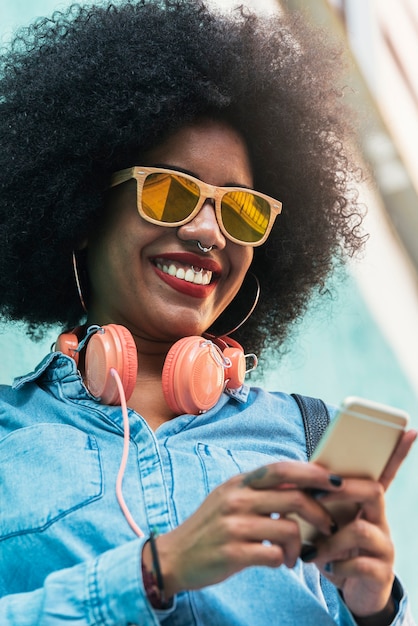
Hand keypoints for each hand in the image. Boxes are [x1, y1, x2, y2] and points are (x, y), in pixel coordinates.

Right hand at [146, 461, 343, 597]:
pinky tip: (281, 563)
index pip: (281, 469)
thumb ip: (260, 491)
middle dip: (319, 512)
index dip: (312, 472)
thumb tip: (302, 484)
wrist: (174, 556)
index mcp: (239, 483)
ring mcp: (233, 526)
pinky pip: (274, 554)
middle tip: (328, 526)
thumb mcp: (231, 498)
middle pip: (293, 497)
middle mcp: (236, 499)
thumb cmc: (211, 527)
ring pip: (288, 528)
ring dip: (301, 544)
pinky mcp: (232, 553)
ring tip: (297, 553)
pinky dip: (285, 560)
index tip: (335, 481)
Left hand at [312, 429, 415, 620]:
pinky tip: (326, 568)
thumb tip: (290, 481)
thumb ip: (314, 501)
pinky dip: (336, 565)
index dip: (397, 453)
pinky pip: (360, 563)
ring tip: (313, 551)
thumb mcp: (324, 521)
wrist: (350, 591)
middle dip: (343, 489)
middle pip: (374, 490)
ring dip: (331, 540)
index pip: (385, 472)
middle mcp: (380, 519)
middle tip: (315, 496)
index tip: (409, 430)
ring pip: (362, 529)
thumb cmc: (335, 548)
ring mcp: (384, 545)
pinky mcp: (381, 572)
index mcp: (365, 503)